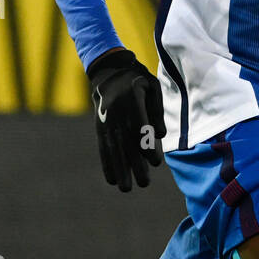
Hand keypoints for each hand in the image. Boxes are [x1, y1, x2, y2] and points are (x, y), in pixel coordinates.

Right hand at [87, 48, 165, 191]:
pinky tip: (111, 179)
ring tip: (126, 188)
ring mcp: (105, 119)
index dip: (145, 145)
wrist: (108, 70)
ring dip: (119, 169)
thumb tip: (159, 135)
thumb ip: (157, 109)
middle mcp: (116, 110)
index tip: (155, 162)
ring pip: (112, 147)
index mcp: (131, 97)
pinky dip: (106, 163)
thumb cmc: (137, 79)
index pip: (138, 125)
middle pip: (125, 141)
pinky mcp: (99, 126)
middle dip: (134, 164)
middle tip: (144, 183)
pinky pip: (102, 147)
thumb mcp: (152, 85)